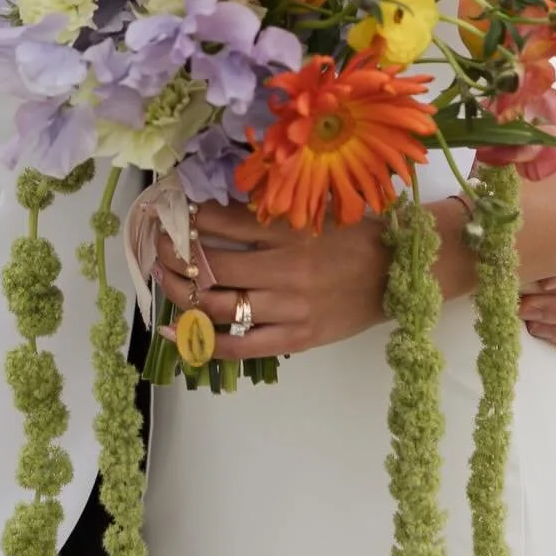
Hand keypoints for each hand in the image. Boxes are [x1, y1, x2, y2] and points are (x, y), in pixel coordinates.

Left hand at [153, 198, 390, 360]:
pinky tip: (176, 330)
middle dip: (174, 257)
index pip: (222, 221)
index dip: (187, 218)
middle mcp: (285, 269)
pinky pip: (240, 346)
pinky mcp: (296, 338)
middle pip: (212, 267)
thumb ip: (268, 213)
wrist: (398, 273)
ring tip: (164, 280)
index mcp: (289, 230)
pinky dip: (203, 341)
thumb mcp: (311, 212)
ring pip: (219, 307)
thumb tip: (211, 209)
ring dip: (182, 293)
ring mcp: (290, 308)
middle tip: (157, 247)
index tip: (170, 213)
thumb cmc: (353, 236)